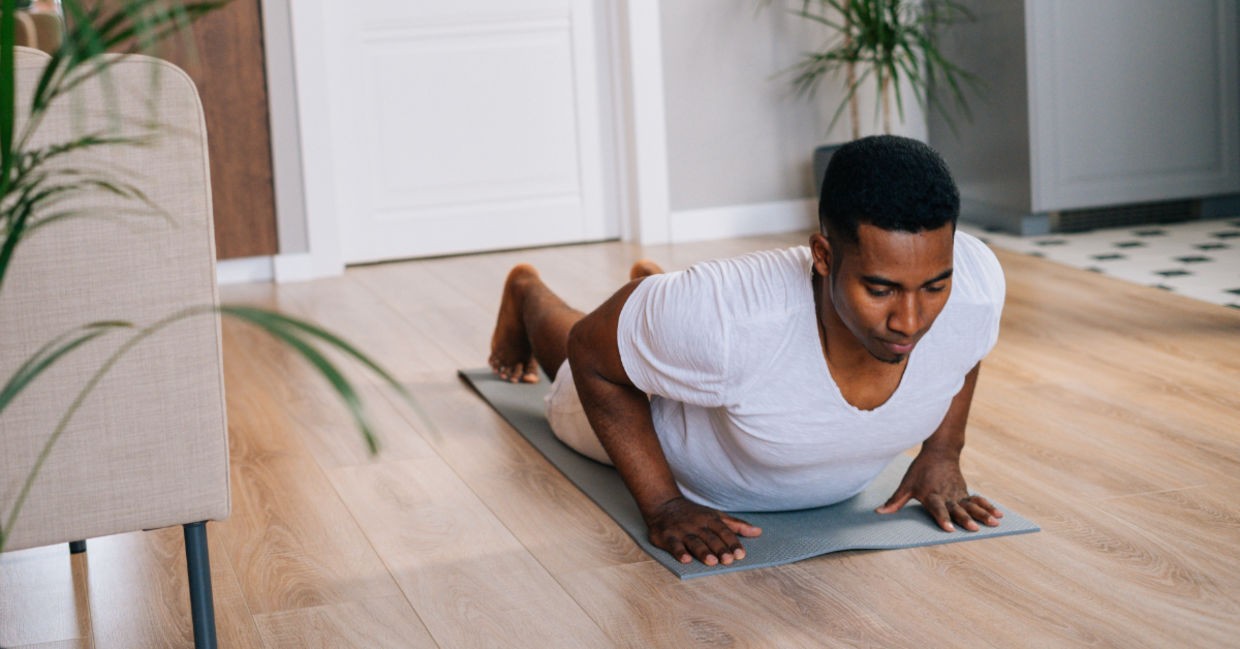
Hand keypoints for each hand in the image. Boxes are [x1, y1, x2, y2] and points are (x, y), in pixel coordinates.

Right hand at [645, 497, 761, 565]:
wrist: (663, 504)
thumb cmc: (694, 514)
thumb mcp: (715, 515)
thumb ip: (736, 525)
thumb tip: (758, 532)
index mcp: (710, 519)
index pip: (724, 531)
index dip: (732, 543)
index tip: (741, 554)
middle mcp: (696, 524)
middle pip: (710, 537)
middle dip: (720, 549)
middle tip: (729, 560)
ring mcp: (681, 530)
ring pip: (694, 542)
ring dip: (702, 551)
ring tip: (711, 562)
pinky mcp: (666, 536)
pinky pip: (673, 545)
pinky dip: (679, 552)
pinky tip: (685, 559)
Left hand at [876, 450, 1003, 531]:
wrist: (940, 452)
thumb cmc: (920, 470)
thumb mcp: (906, 484)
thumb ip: (895, 500)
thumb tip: (879, 512)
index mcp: (932, 495)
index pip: (937, 508)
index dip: (942, 518)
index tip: (948, 528)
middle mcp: (947, 495)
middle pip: (957, 509)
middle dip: (965, 519)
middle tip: (974, 529)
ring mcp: (958, 494)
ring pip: (971, 505)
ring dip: (982, 514)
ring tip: (994, 523)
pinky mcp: (965, 492)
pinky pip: (978, 500)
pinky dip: (988, 506)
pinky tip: (999, 514)